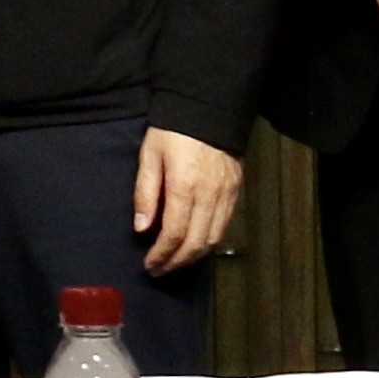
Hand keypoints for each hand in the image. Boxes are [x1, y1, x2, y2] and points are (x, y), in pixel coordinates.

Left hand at [131, 129, 245, 274]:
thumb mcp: (150, 155)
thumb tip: (142, 228)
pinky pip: (225, 226)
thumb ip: (145, 192)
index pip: (175, 233)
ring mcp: (227, 194)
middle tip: (159, 270)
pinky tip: (195, 244)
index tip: (149, 265)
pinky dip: (209, 241)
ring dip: (194, 256)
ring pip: (214, 239)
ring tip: (175, 262)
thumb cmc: (172, 129)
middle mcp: (210, 196)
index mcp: (185, 187)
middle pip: (197, 243)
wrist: (208, 107)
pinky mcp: (236, 191)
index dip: (162, 254)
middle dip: (177, 262)